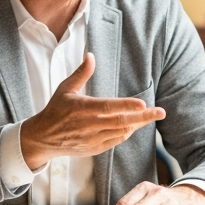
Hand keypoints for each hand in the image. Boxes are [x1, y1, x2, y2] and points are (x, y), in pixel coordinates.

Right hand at [20, 52, 164, 168]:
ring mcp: (93, 139)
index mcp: (82, 109)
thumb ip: (80, 73)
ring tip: (151, 116)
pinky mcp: (94, 149)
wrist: (43, 138)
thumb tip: (90, 55)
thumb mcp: (65, 89)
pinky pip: (116, 140)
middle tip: (161, 112)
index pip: (108, 107)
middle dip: (144, 117)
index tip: (143, 104)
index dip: (126, 106)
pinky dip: (126, 133)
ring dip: (137, 124)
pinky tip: (134, 125)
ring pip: (121, 132)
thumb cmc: (55, 110)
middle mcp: (89, 125)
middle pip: (121, 122)